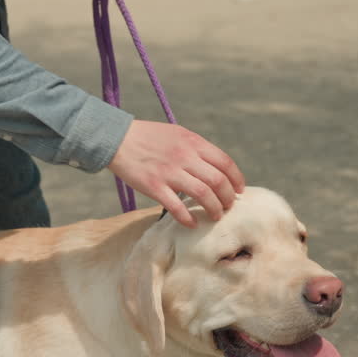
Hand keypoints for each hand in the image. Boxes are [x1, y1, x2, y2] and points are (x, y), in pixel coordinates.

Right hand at [107, 120, 245, 226]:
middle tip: (228, 206)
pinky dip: (188, 218)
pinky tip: (192, 223)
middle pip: (218, 181)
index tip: (240, 190)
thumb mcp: (177, 133)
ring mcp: (169, 172)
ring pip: (202, 194)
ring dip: (214, 208)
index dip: (237, 179)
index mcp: (192, 142)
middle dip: (228, 197)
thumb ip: (196, 148)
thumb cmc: (149, 137)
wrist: (117, 138)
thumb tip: (216, 167)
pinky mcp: (153, 186)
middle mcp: (184, 156)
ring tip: (216, 216)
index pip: (225, 162)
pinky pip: (176, 207)